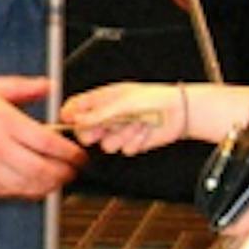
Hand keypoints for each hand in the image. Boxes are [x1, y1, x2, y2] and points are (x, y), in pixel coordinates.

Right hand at [0, 77, 82, 197]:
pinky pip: (7, 192)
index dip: (70, 154)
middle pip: (43, 170)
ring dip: (48, 187)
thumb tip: (48, 86)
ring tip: (57, 182)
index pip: (48, 144)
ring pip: (27, 186)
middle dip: (64, 174)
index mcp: (5, 122)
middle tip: (73, 172)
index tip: (79, 156)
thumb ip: (22, 88)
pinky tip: (32, 189)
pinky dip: (25, 193)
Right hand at [59, 82, 186, 154]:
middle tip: (107, 125)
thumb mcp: (122, 102)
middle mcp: (109, 116)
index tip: (70, 121)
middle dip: (96, 133)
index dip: (70, 116)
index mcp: (103, 99)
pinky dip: (135, 142)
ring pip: (106, 145)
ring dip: (122, 136)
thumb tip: (76, 119)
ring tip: (136, 123)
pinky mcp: (131, 143)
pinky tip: (145, 130)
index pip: (76, 108)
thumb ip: (97, 113)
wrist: (179, 112)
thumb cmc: (154, 98)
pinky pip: (124, 150)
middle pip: (86, 132)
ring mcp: (119, 131)